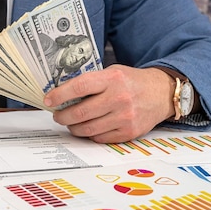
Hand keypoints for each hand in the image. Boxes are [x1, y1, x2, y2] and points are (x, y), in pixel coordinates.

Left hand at [43, 65, 174, 142]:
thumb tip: (61, 93)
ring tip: (70, 122)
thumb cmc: (131, 81)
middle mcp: (119, 98)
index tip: (48, 100)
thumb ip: (91, 81)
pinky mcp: (129, 132)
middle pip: (80, 112)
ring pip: (88, 129)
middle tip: (57, 115)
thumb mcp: (112, 72)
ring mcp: (125, 117)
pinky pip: (100, 138)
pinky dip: (89, 134)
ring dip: (73, 128)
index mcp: (112, 79)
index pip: (80, 87)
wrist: (161, 93)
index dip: (60, 95)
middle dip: (62, 116)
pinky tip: (88, 128)